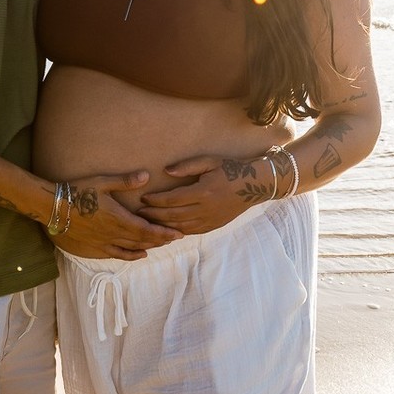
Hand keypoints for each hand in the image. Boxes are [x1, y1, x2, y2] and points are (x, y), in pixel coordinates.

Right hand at [52, 172, 182, 260]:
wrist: (54, 207)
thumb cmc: (78, 191)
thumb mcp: (103, 182)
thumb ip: (125, 181)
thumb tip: (146, 176)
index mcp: (119, 218)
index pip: (147, 229)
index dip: (164, 232)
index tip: (178, 233)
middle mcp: (114, 233)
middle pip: (143, 240)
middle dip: (161, 239)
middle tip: (176, 237)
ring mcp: (105, 242)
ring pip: (133, 248)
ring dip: (150, 247)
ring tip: (162, 244)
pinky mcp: (96, 247)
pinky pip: (118, 254)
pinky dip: (132, 256)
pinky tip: (141, 255)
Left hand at [139, 153, 276, 234]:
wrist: (254, 186)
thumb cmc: (230, 169)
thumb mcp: (210, 161)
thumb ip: (187, 166)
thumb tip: (166, 171)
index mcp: (203, 192)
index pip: (172, 199)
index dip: (155, 200)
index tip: (143, 199)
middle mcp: (205, 209)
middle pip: (173, 216)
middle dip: (153, 216)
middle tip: (138, 214)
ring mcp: (210, 220)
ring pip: (180, 227)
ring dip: (162, 226)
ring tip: (148, 223)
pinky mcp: (213, 226)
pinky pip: (190, 231)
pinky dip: (176, 231)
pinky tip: (167, 229)